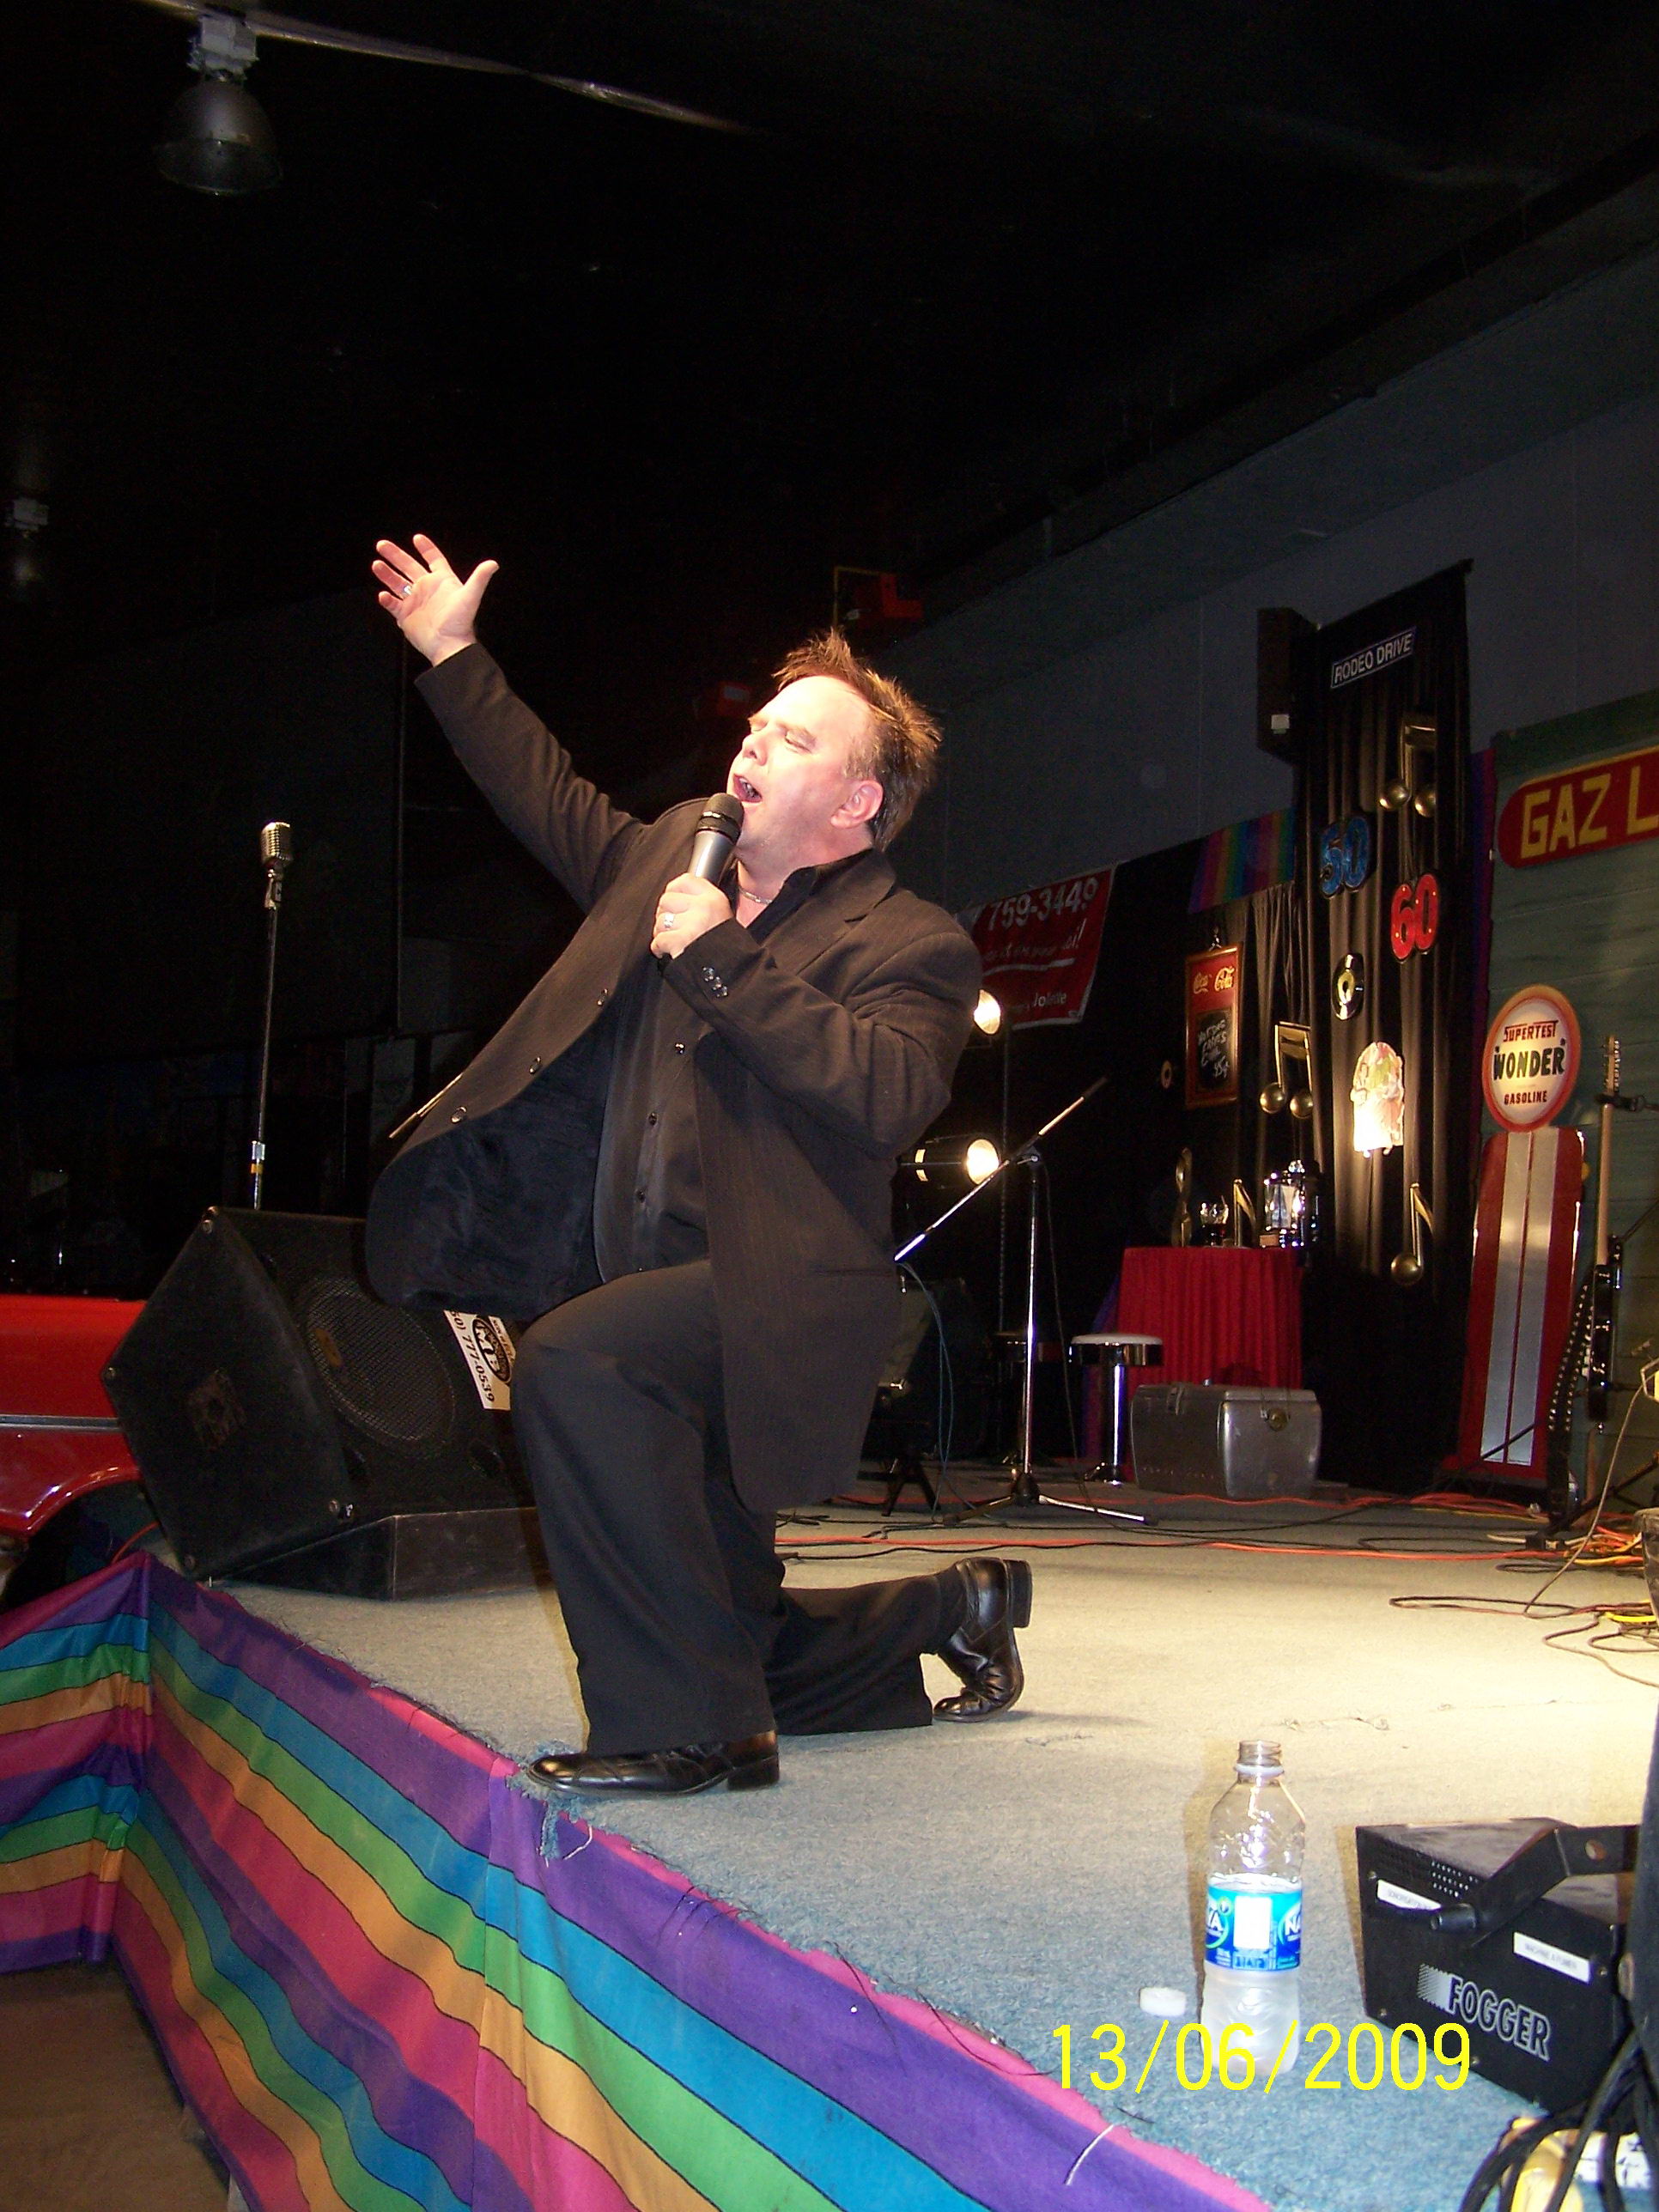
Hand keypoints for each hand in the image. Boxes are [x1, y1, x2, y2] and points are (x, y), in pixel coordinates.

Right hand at [371, 532, 498, 664]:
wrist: (448, 645)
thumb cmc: (460, 622)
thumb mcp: (470, 596)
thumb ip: (479, 578)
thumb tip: (493, 564)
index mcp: (441, 581)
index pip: (433, 560)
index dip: (426, 548)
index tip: (417, 538)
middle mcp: (427, 589)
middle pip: (408, 566)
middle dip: (395, 555)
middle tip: (382, 545)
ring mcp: (415, 602)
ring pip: (396, 583)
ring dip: (386, 574)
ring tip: (377, 565)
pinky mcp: (405, 616)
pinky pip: (393, 605)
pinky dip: (387, 599)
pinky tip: (384, 595)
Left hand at [650, 873, 732, 958]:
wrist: (730, 971)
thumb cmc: (724, 948)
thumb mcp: (721, 916)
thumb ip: (700, 903)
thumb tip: (674, 896)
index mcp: (715, 898)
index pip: (684, 881)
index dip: (673, 891)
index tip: (673, 903)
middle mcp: (704, 907)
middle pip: (666, 899)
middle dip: (665, 915)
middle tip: (672, 927)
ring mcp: (693, 924)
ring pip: (661, 921)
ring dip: (662, 933)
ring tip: (673, 941)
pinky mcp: (681, 941)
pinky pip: (658, 940)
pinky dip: (659, 948)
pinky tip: (667, 951)